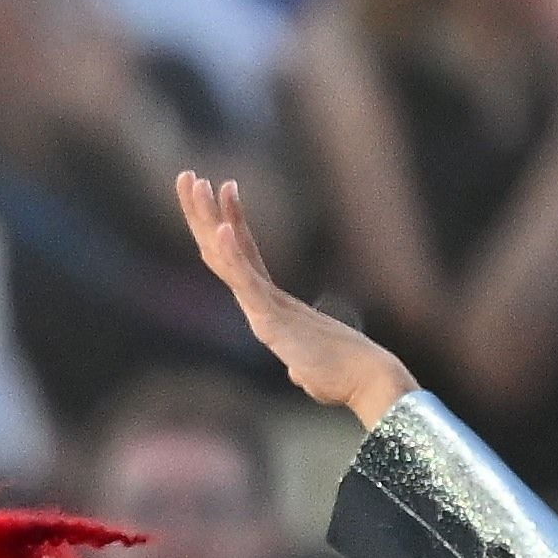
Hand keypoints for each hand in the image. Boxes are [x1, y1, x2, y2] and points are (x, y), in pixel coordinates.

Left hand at [174, 171, 417, 426]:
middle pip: (227, 247)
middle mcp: (267, 297)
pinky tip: (220, 229)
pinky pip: (247, 283)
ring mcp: (268, 304)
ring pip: (229, 256)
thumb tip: (298, 368)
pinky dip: (233, 256)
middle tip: (188, 175)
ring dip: (210, 219)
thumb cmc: (342, 377)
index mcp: (271, 304)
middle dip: (205, 212)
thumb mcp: (307, 368)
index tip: (222, 188)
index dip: (229, 222)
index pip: (242, 256)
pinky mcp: (273, 319)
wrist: (368, 382)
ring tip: (196, 183)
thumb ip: (298, 361)